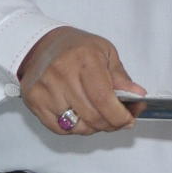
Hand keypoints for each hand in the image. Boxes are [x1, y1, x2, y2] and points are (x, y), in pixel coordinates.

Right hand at [18, 26, 142, 135]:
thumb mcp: (105, 53)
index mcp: (84, 59)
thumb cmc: (76, 48)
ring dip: (93, 127)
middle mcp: (62, 74)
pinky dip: (74, 127)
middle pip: (92, 117)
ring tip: (96, 114)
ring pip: (77, 126)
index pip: (104, 100)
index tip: (128, 119)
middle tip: (118, 120)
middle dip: (111, 124)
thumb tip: (137, 96)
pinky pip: (60, 129)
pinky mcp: (34, 100)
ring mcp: (45, 89)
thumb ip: (122, 78)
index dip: (119, 116)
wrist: (42, 44)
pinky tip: (78, 114)